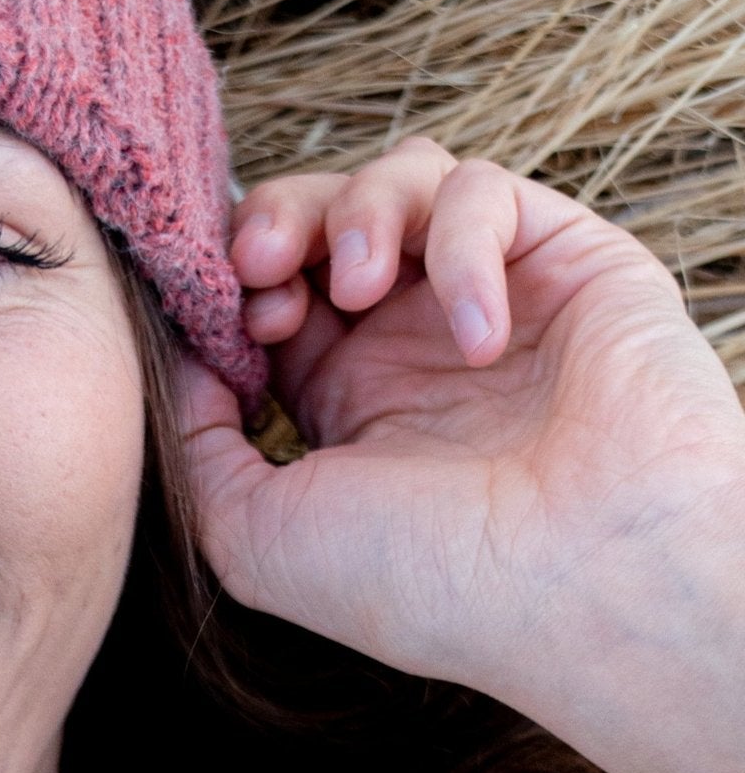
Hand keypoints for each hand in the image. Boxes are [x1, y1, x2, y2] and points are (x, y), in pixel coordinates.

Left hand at [177, 137, 744, 772]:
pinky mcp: (568, 262)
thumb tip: (180, 357)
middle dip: (274, 218)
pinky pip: (487, 190)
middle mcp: (412, 336)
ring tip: (358, 283)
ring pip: (399, 175)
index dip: (229, 278)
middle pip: (316, 210)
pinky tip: (476, 335)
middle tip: (260, 264)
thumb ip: (194, 442)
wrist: (591, 596)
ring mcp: (489, 293)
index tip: (234, 318)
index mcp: (343, 391)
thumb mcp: (253, 535)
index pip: (264, 283)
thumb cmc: (429, 584)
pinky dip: (463, 241)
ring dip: (356, 208)